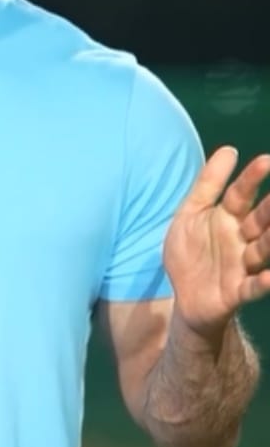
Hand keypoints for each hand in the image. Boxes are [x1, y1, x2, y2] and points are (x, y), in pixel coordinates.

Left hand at [163, 146, 269, 335]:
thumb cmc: (192, 252)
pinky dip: (264, 282)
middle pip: (260, 220)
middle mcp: (240, 239)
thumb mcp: (191, 214)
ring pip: (263, 250)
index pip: (241, 194)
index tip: (266, 160)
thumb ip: (208, 185)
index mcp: (227, 218)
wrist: (184, 297)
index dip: (252, 178)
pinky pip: (254, 287)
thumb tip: (229, 149)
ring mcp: (242, 265)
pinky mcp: (238, 291)